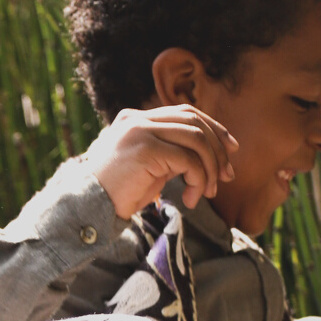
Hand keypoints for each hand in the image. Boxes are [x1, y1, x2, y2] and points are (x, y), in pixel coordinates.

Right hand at [85, 105, 237, 217]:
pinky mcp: (146, 149)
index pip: (184, 112)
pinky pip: (188, 160)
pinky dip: (198, 180)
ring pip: (196, 139)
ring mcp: (141, 131)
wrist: (89, 208)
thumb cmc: (119, 193)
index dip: (213, 128)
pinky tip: (191, 199)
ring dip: (209, 168)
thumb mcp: (149, 167)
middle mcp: (138, 119)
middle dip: (218, 148)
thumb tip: (209, 155)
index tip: (231, 149)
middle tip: (227, 176)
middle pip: (194, 121)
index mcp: (136, 118)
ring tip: (208, 192)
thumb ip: (171, 153)